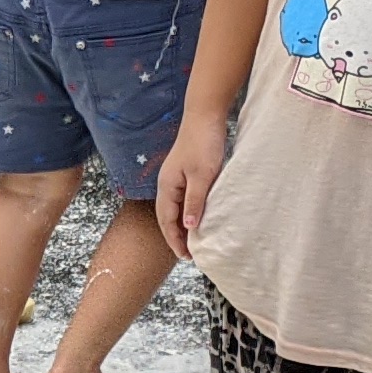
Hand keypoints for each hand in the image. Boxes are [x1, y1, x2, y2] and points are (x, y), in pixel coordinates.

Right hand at [155, 108, 226, 257]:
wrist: (205, 116)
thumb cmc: (203, 144)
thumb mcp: (202, 176)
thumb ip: (195, 202)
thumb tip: (189, 227)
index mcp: (166, 186)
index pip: (167, 221)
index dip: (175, 240)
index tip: (186, 256)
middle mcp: (167, 184)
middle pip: (168, 217)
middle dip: (177, 236)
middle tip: (190, 254)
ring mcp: (175, 178)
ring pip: (176, 209)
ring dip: (183, 225)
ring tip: (195, 240)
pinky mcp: (185, 173)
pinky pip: (184, 199)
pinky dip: (189, 212)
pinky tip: (200, 217)